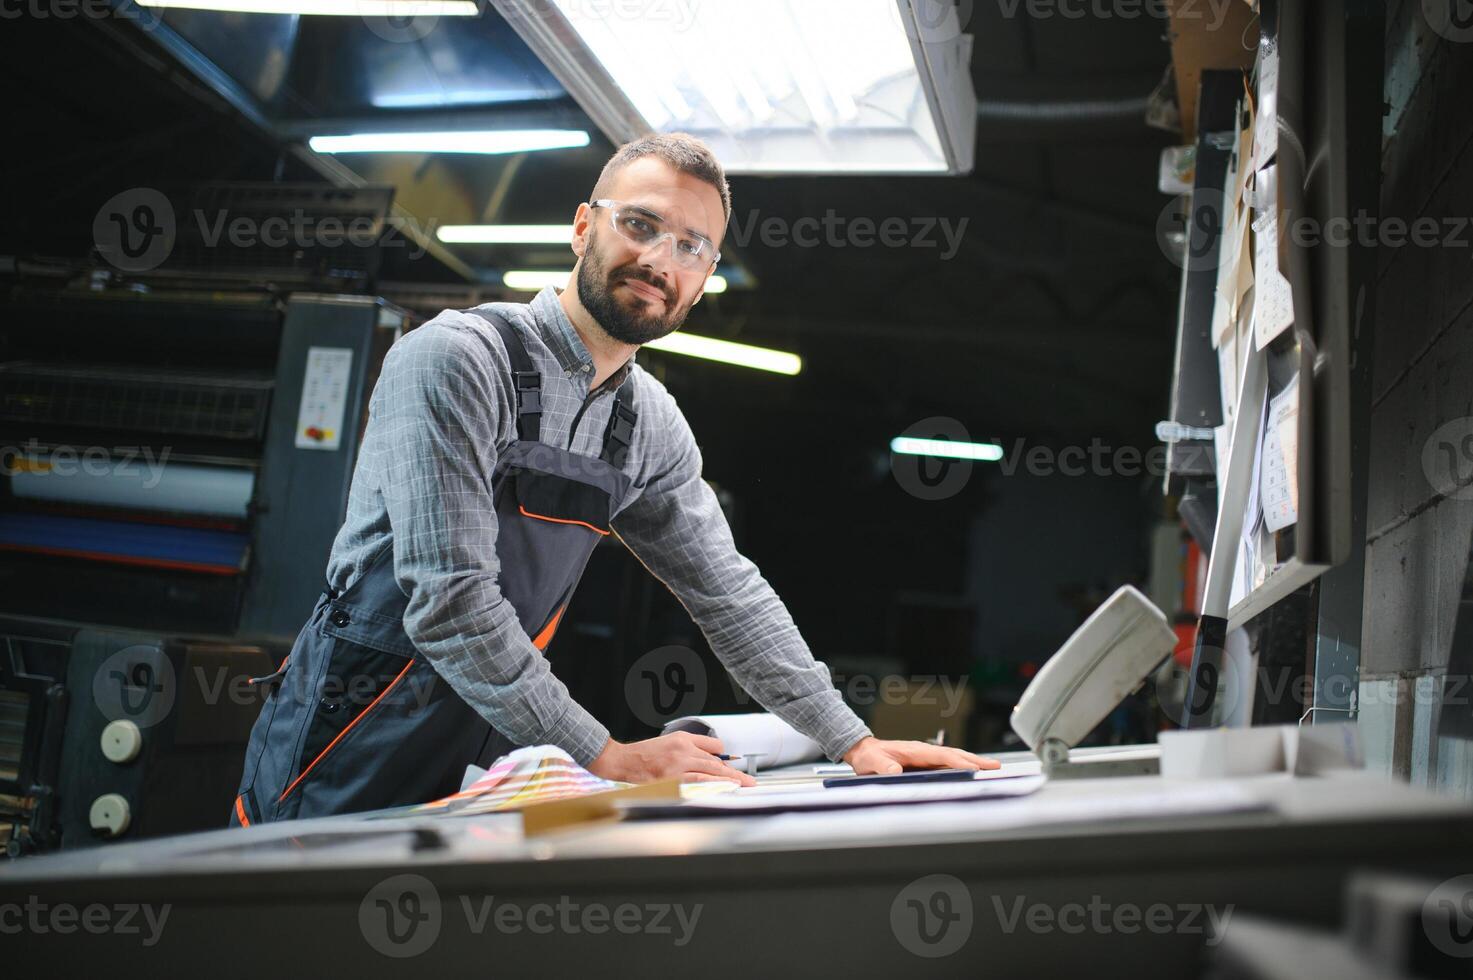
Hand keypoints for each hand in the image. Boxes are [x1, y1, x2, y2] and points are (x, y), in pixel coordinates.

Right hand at [587, 732, 756, 786]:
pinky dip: (714, 786)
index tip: (730, 767)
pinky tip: (724, 789)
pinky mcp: (672, 778)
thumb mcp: (666, 743)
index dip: (722, 758)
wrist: (621, 761)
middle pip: (716, 761)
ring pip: (711, 771)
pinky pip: (699, 782)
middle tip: (749, 781)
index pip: (713, 746)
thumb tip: (707, 763)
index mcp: (682, 738)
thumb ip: (686, 751)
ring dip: (730, 780)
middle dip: (734, 772)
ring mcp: (678, 764)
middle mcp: (683, 749)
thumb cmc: (642, 756)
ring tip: (743, 786)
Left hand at [842, 736, 1000, 774]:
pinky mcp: (926, 762)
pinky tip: (973, 771)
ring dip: (973, 762)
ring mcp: (927, 756)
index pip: (942, 756)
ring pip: (954, 758)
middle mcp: (924, 751)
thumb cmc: (869, 757)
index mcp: (915, 750)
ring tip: (992, 768)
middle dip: (975, 760)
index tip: (974, 769)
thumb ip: (882, 767)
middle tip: (995, 767)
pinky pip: (948, 763)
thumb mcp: (872, 763)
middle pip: (955, 755)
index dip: (958, 762)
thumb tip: (895, 771)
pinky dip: (963, 766)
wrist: (865, 751)